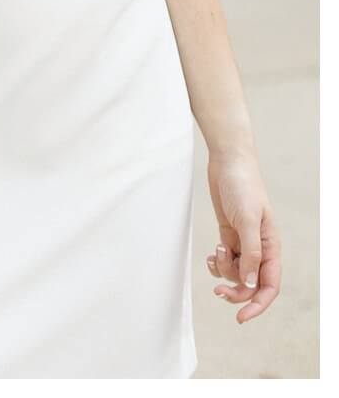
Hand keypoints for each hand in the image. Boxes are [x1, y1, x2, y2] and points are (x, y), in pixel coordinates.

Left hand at [205, 150, 279, 322]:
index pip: (269, 286)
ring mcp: (243, 242)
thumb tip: (251, 283)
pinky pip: (224, 259)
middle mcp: (260, 248)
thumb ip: (251, 253)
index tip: (241, 317)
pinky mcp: (228, 234)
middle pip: (251, 284)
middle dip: (236, 291)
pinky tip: (209, 255)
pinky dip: (215, 262)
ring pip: (235, 272)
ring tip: (214, 252)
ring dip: (223, 270)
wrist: (228, 163)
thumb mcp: (248, 221)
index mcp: (271, 248)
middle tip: (217, 291)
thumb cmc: (242, 188)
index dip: (258, 305)